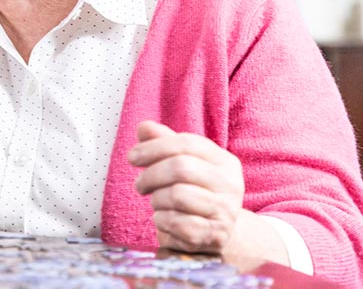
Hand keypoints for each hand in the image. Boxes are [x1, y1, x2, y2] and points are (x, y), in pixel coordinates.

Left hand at [129, 120, 248, 255]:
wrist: (216, 230)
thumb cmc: (194, 190)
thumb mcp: (183, 162)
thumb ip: (163, 141)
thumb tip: (144, 127)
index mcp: (225, 161)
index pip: (187, 143)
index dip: (154, 147)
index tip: (132, 157)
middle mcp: (230, 184)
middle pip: (180, 168)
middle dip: (150, 175)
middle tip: (140, 185)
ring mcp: (225, 212)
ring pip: (177, 195)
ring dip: (156, 199)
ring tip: (157, 202)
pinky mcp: (214, 235)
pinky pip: (176, 222)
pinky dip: (161, 220)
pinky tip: (164, 219)